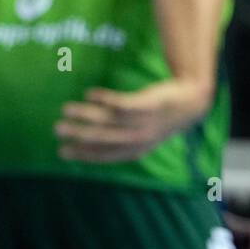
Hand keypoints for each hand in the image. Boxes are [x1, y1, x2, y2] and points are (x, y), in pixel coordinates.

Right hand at [55, 80, 210, 162]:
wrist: (192, 102)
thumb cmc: (162, 118)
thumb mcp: (143, 134)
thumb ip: (121, 139)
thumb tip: (89, 140)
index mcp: (136, 150)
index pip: (105, 155)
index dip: (83, 154)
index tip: (62, 151)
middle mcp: (140, 139)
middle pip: (104, 138)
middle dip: (78, 135)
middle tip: (57, 129)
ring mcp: (146, 122)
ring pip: (110, 121)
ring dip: (86, 115)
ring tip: (65, 109)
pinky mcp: (151, 104)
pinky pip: (124, 103)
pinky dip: (105, 99)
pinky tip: (90, 93)